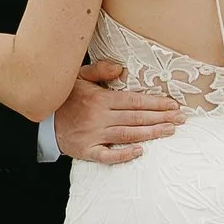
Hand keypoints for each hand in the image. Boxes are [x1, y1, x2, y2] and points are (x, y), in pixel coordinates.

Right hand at [55, 60, 184, 166]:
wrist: (42, 121)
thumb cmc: (64, 98)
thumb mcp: (79, 77)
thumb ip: (100, 70)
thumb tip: (121, 68)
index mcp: (100, 99)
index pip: (134, 101)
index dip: (156, 103)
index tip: (173, 104)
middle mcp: (99, 117)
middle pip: (136, 118)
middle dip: (161, 117)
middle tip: (181, 119)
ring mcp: (93, 135)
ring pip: (127, 134)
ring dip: (151, 133)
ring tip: (170, 131)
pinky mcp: (87, 150)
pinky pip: (107, 155)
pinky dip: (123, 154)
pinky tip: (140, 151)